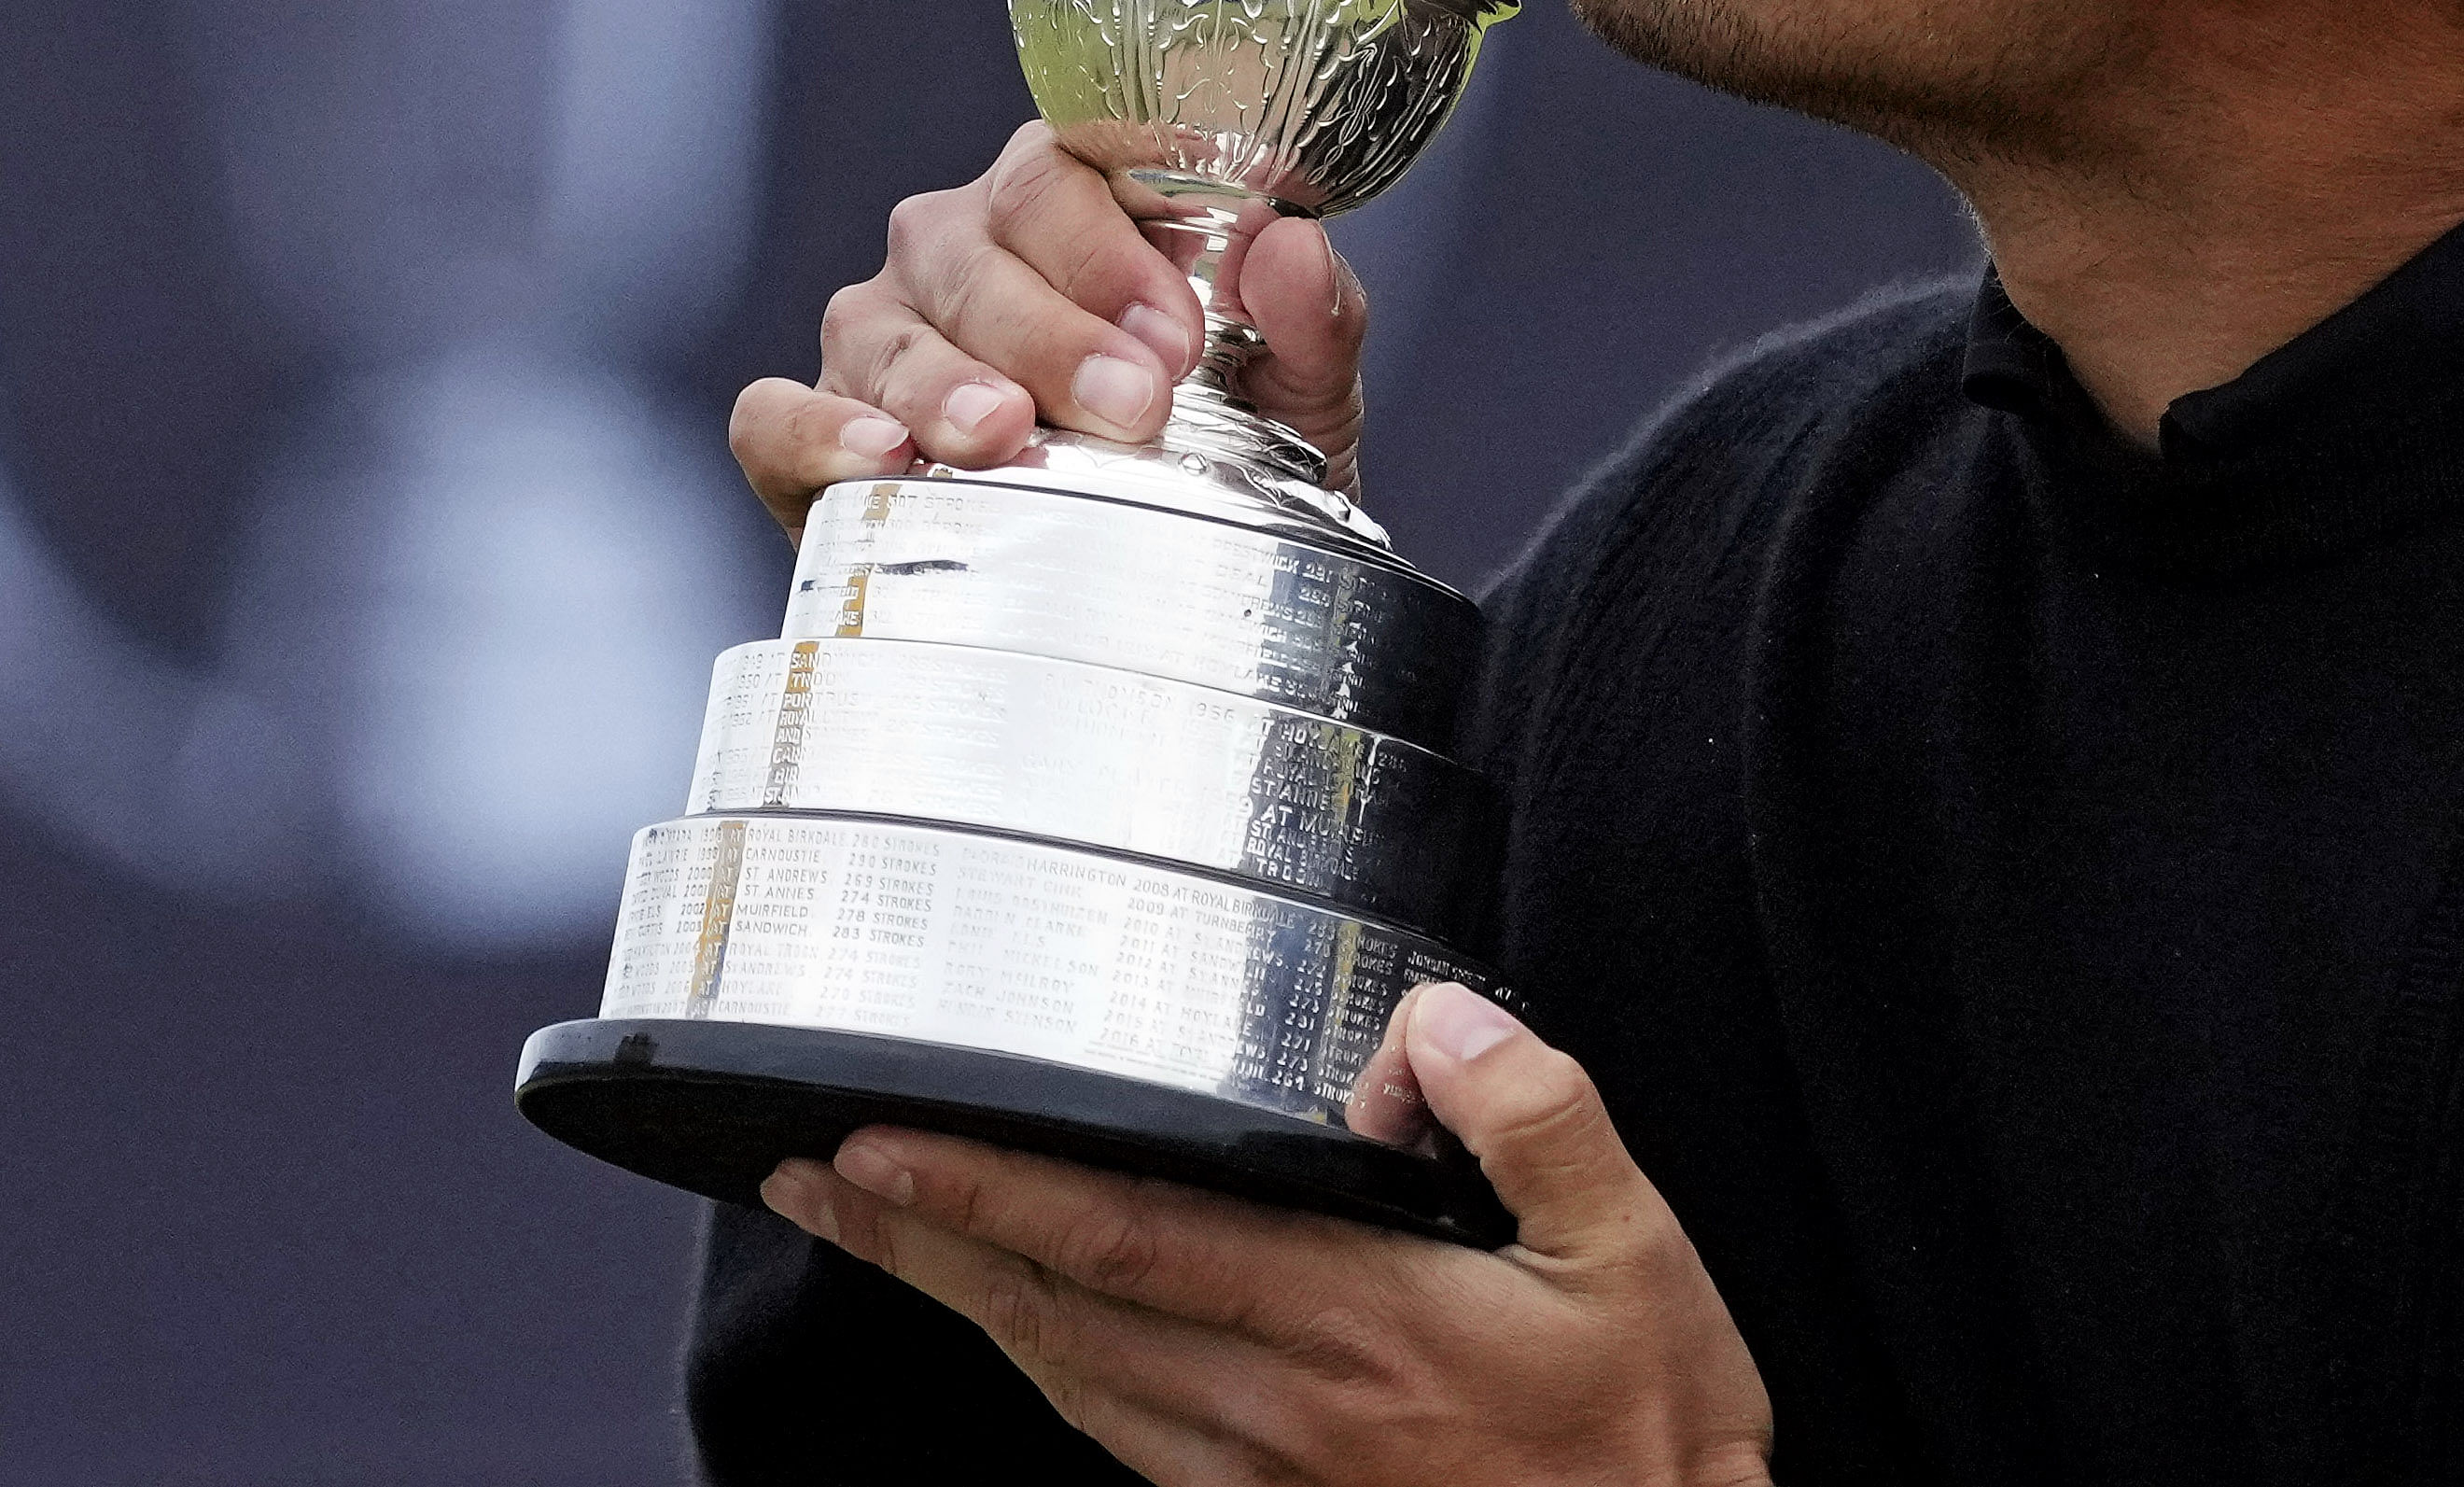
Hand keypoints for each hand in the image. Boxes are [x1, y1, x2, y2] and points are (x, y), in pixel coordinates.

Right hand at [725, 122, 1372, 541]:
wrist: (1168, 591)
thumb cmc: (1226, 453)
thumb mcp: (1301, 395)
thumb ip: (1314, 317)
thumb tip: (1292, 247)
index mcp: (1072, 205)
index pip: (1063, 168)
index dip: (1111, 242)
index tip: (1177, 331)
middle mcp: (960, 251)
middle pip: (972, 247)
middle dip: (1050, 328)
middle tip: (1129, 404)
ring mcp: (879, 336)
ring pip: (879, 325)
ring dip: (943, 381)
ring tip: (1005, 435)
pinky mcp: (813, 432)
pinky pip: (776, 413)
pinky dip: (816, 431)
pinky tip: (881, 457)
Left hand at [761, 983, 1773, 1486]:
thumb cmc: (1653, 1445)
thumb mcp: (1637, 1258)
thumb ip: (1533, 1116)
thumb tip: (1433, 1022)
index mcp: (1357, 1317)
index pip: (1125, 1237)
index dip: (986, 1188)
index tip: (879, 1141)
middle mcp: (1283, 1403)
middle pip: (1054, 1311)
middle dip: (919, 1236)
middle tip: (811, 1180)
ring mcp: (1265, 1477)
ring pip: (1068, 1382)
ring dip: (958, 1302)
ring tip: (873, 1233)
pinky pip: (1122, 1445)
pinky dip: (1046, 1377)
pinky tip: (1018, 1341)